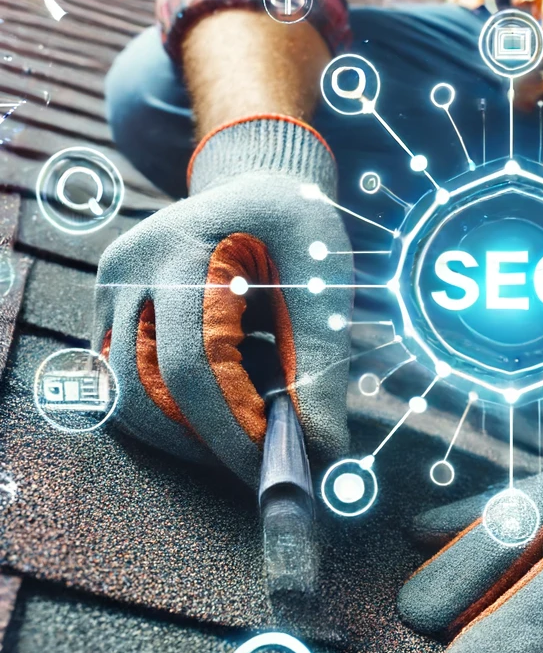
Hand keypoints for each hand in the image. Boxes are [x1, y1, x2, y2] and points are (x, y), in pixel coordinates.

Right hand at [93, 116, 351, 485]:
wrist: (256, 185)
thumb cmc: (299, 228)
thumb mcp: (324, 279)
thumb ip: (320, 361)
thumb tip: (322, 450)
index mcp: (184, 248)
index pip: (191, 365)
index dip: (228, 430)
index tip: (270, 467)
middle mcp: (131, 267)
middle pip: (142, 390)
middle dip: (202, 444)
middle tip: (256, 466)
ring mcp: (111, 288)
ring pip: (123, 396)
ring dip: (182, 432)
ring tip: (244, 426)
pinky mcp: (108, 308)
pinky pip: (124, 383)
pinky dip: (171, 409)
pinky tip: (221, 395)